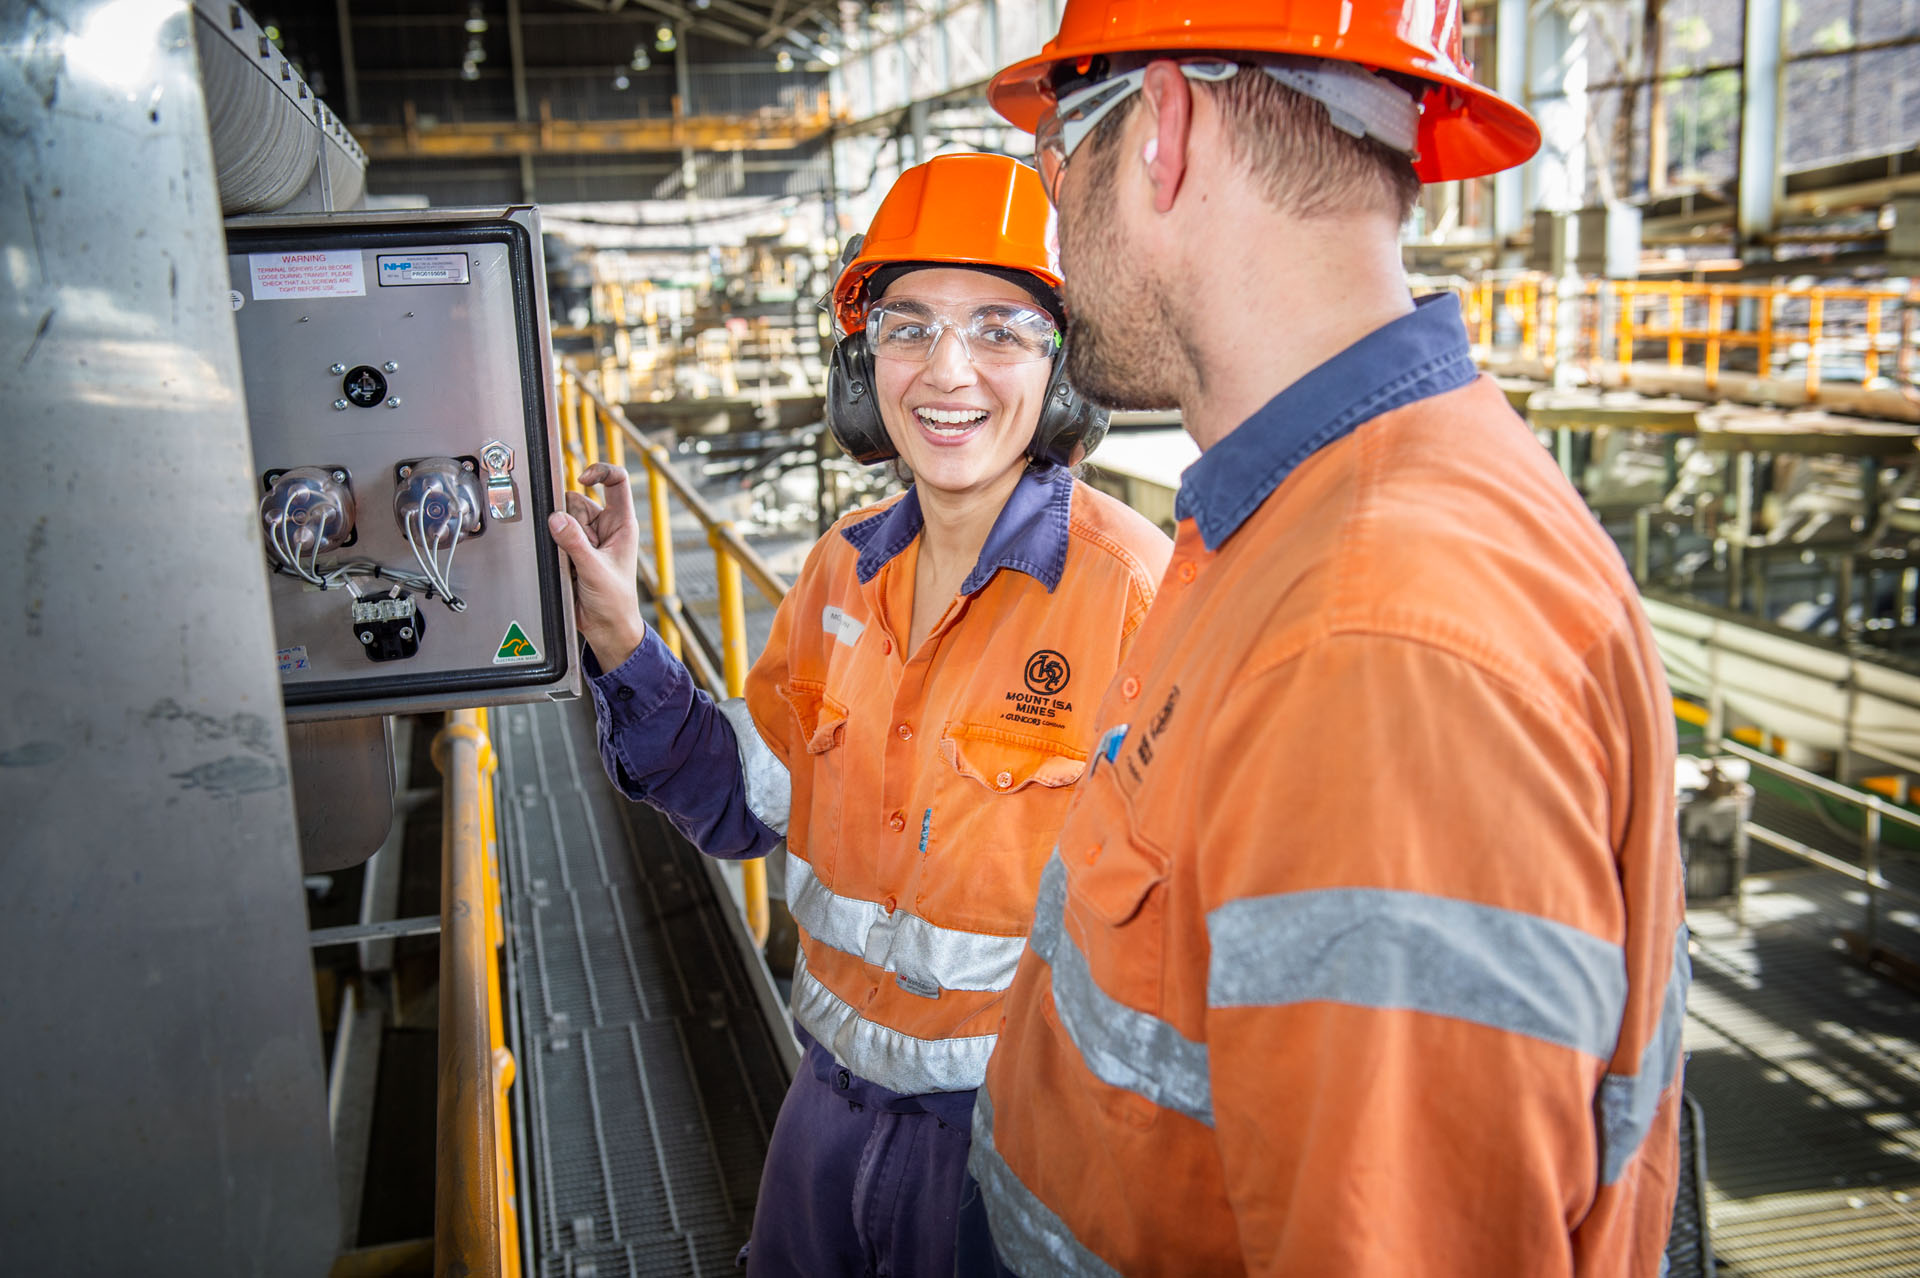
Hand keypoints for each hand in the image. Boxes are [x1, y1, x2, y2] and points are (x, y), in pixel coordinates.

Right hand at [549, 462, 646, 668]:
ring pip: (563, 518)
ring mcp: (588, 538)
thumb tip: (556, 519)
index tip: (582, 477)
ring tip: (570, 561)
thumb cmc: (615, 602)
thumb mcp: (595, 571)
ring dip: (560, 535)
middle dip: (569, 518)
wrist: (605, 628)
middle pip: (578, 500)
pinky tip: (564, 566)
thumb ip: (575, 544)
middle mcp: (605, 527)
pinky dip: (554, 546)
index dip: (601, 471)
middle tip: (572, 544)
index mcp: (622, 524)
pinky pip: (556, 536)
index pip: (617, 482)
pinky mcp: (573, 550)